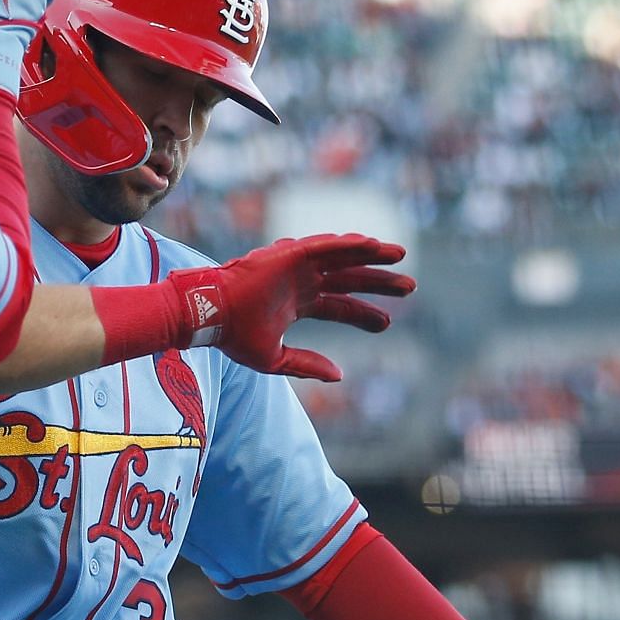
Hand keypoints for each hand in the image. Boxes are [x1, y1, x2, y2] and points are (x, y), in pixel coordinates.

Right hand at [167, 234, 413, 379]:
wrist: (209, 315)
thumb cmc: (234, 336)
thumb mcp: (274, 358)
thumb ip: (305, 365)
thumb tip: (338, 375)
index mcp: (297, 304)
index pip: (339, 306)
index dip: (363, 314)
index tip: (387, 324)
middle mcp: (300, 282)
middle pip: (349, 280)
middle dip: (379, 283)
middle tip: (410, 288)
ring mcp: (296, 266)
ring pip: (343, 258)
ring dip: (372, 256)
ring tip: (400, 255)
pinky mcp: (290, 254)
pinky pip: (325, 246)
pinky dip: (348, 244)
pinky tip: (372, 244)